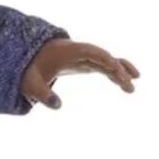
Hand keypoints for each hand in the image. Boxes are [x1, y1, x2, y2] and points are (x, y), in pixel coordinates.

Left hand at [20, 38, 139, 109]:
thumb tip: (58, 106)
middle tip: (128, 84)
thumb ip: (42, 94)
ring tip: (132, 89)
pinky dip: (114, 73)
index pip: (91, 51)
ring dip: (120, 72)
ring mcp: (84, 57)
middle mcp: (79, 51)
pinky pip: (103, 66)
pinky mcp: (85, 63)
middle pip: (102, 56)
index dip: (104, 58)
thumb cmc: (28, 70)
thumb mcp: (31, 84)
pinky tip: (124, 84)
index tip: (115, 68)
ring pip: (106, 61)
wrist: (27, 59)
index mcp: (68, 51)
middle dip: (116, 68)